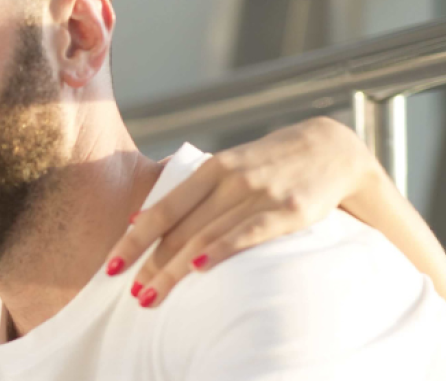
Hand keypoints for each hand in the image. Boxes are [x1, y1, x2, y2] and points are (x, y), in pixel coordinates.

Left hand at [105, 117, 378, 306]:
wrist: (333, 150)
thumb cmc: (269, 165)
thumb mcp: (228, 166)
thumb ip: (190, 191)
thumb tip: (138, 218)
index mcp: (212, 169)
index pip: (163, 210)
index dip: (134, 239)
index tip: (111, 266)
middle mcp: (232, 179)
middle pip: (180, 229)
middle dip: (151, 264)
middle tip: (130, 294)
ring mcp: (261, 194)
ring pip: (207, 236)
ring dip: (174, 269)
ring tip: (151, 295)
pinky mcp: (290, 211)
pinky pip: (248, 234)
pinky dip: (220, 250)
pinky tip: (197, 268)